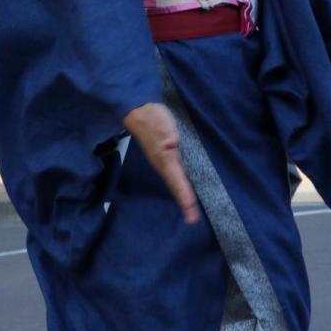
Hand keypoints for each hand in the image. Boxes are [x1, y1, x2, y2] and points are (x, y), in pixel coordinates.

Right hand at [123, 102, 198, 224]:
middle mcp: (163, 164)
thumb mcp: (162, 124)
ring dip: (182, 196)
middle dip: (184, 202)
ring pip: (174, 183)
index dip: (184, 197)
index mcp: (165, 159)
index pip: (177, 181)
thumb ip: (168, 134)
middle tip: (192, 219)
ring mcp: (163, 162)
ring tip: (190, 210)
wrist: (138, 111)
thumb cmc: (152, 118)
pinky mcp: (164, 157)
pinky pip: (174, 176)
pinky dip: (180, 186)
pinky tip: (185, 189)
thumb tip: (172, 142)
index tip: (190, 212)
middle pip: (176, 187)